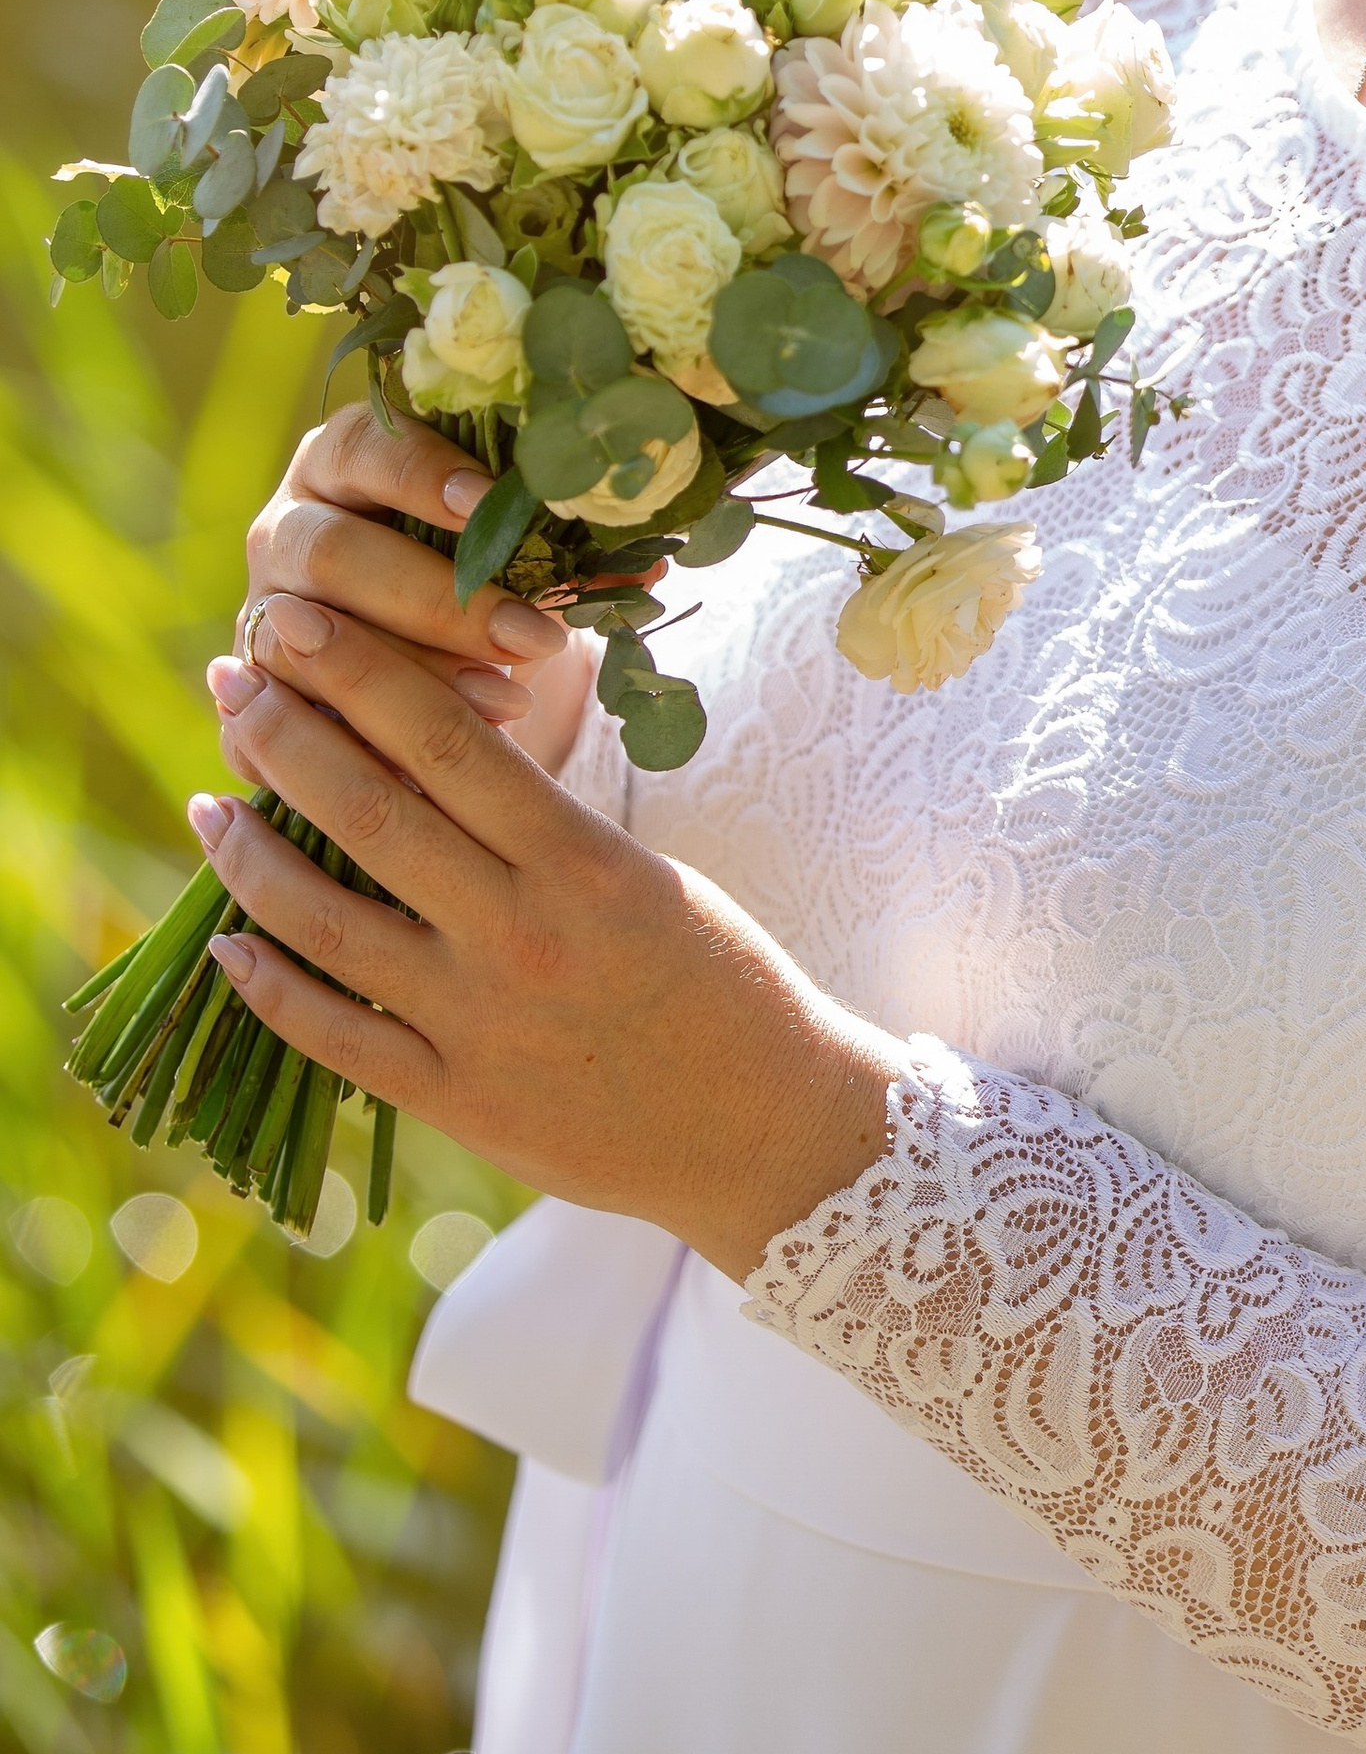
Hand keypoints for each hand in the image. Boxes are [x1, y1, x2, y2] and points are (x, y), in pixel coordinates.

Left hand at [194, 606, 901, 1278]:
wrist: (770, 1130)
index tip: (298, 623)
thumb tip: (439, 751)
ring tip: (206, 805)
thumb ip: (543, 827)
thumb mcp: (646, 875)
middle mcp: (520, 935)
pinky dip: (269, 989)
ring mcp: (479, 1024)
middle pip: (372, 814)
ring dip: (249, 858)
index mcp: (583, 863)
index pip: (447, 742)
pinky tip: (226, 945)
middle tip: (232, 678)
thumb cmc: (724, 982)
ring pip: (327, 924)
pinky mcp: (459, 1104)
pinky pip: (335, 1041)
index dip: (360, 674)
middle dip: (286, 737)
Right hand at [235, 405, 589, 774]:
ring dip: (412, 675)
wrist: (426, 662)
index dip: (422, 472)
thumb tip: (654, 558)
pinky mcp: (251, 699)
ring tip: (512, 698)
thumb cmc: (480, 577)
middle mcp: (285, 528)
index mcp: (341, 461)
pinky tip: (435, 762)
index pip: (366, 449)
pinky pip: (287, 726)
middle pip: (334, 553)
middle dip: (438, 598)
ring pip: (309, 642)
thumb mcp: (519, 548)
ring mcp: (260, 613)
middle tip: (533, 635)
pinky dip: (364, 744)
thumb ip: (569, 542)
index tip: (490, 499)